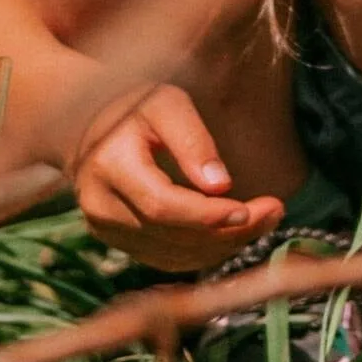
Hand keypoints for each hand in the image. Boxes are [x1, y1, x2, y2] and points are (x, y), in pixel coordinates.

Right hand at [70, 84, 282, 272]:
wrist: (87, 128)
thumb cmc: (134, 108)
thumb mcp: (165, 103)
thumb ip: (192, 139)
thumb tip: (220, 185)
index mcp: (109, 166)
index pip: (162, 205)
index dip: (208, 215)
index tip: (252, 210)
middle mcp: (101, 206)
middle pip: (171, 234)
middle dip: (228, 230)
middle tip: (275, 212)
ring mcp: (106, 230)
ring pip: (173, 254)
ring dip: (224, 244)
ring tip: (266, 220)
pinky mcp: (118, 243)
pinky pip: (167, 258)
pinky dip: (206, 251)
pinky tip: (236, 232)